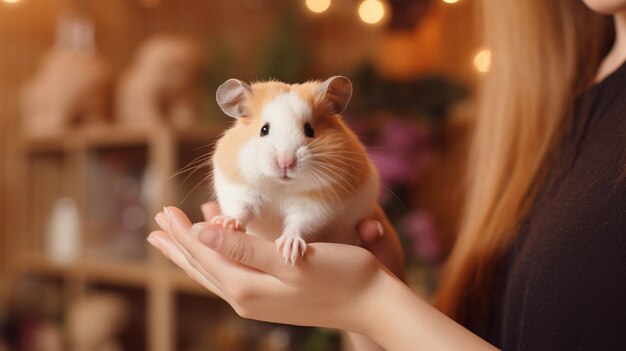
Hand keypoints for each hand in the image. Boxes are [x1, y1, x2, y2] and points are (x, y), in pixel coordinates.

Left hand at [148, 205, 395, 332]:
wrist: (372, 303)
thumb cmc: (340, 275)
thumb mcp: (291, 259)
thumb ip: (244, 248)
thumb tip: (199, 233)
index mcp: (247, 286)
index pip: (203, 254)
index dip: (181, 232)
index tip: (163, 210)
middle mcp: (247, 297)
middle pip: (202, 266)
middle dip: (178, 244)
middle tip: (155, 225)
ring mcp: (259, 301)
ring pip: (215, 272)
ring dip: (193, 253)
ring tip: (174, 240)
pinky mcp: (271, 298)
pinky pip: (233, 274)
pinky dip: (218, 258)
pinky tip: (219, 248)